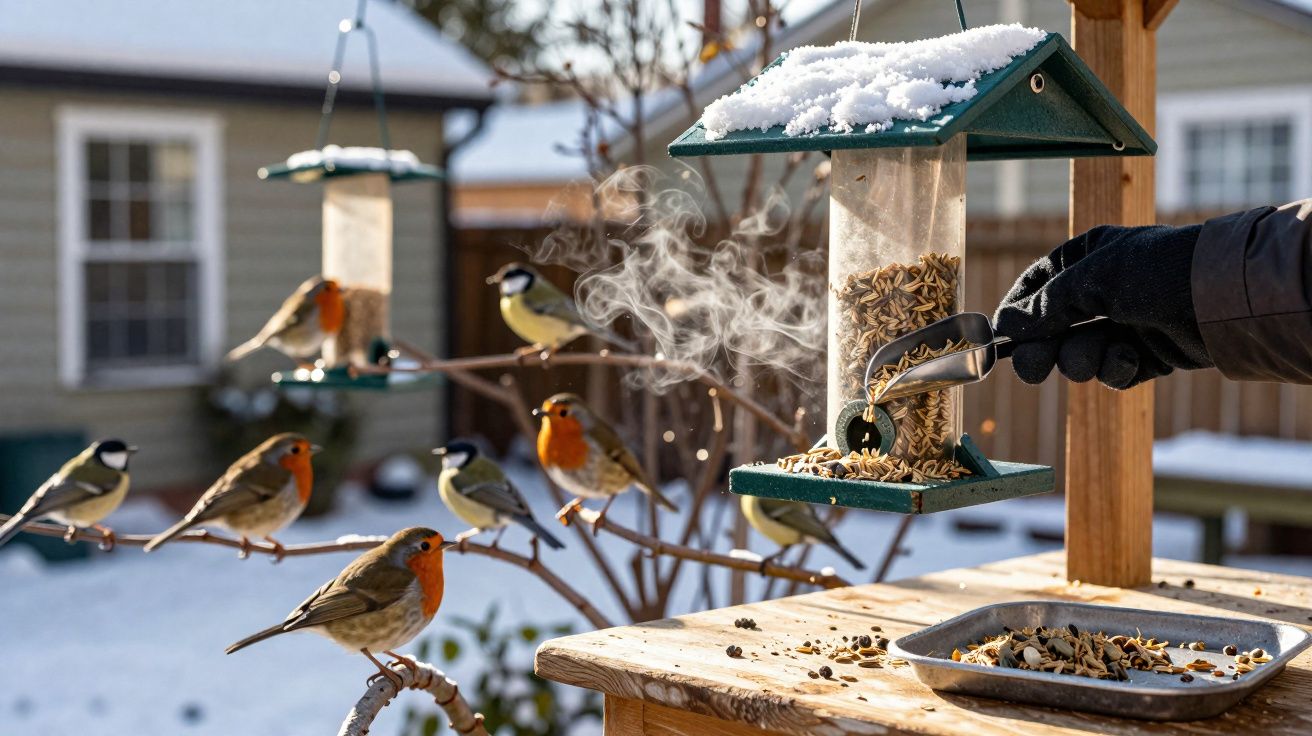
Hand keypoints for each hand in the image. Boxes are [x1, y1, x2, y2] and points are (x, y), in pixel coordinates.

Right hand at [993, 223, 1211, 388]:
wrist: (1226, 300)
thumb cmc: (1159, 271)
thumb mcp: (1094, 278)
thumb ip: (1046, 305)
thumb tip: (1004, 327)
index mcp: (1091, 255)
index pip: (1038, 283)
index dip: (1016, 310)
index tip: (999, 336)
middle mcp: (1106, 288)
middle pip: (1054, 325)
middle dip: (1044, 347)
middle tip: (1033, 368)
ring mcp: (1127, 322)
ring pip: (1080, 352)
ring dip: (1082, 359)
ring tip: (1097, 356)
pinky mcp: (1148, 354)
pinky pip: (1113, 370)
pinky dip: (1115, 370)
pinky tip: (1128, 362)